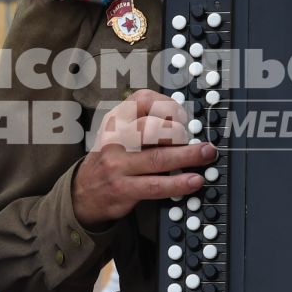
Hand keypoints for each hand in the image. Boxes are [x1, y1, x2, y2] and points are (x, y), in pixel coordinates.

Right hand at [72, 88, 215, 228]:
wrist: (85, 192)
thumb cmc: (110, 159)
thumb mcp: (119, 133)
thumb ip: (146, 124)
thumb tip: (185, 124)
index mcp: (116, 120)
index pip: (143, 100)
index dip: (168, 105)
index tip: (184, 116)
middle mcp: (115, 139)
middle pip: (152, 128)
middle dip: (180, 132)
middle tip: (196, 138)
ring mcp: (117, 164)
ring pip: (158, 158)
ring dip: (188, 156)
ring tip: (206, 155)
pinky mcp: (123, 188)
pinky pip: (156, 185)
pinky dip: (178, 183)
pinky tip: (193, 181)